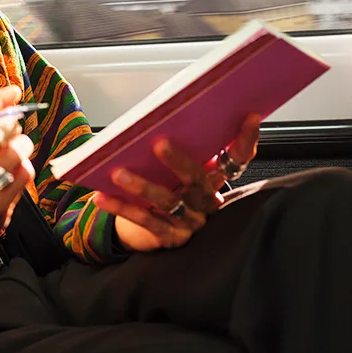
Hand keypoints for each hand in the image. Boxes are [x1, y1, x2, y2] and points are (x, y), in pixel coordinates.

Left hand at [96, 112, 262, 252]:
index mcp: (214, 181)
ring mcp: (190, 223)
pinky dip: (121, 208)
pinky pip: (144, 221)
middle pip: (198, 181)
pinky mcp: (169, 238)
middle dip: (180, 162)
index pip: (238, 159)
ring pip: (168, 203)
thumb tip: (167, 113)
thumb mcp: (178, 168)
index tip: (250, 115)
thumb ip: (182, 147)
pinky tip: (101, 196)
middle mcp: (207, 203)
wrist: (152, 230)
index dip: (247, 139)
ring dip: (142, 186)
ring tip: (118, 172)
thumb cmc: (166, 187)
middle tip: (160, 143)